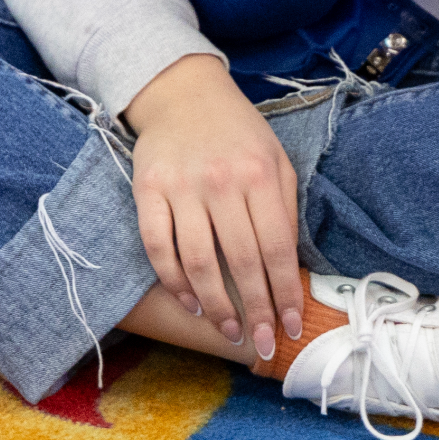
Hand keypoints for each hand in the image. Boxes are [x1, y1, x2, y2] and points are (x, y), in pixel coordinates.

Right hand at [122, 54, 303, 360]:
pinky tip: (190, 303)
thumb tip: (291, 268)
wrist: (183, 94)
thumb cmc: (238, 134)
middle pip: (241, 261)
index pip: (277, 248)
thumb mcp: (276, 160)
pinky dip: (173, 282)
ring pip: (197, 261)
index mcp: (260, 174)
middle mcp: (221, 181)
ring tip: (230, 331)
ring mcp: (181, 186)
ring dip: (215, 305)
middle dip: (255, 310)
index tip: (289, 327)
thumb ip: (284, 209)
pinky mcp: (147, 190)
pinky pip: (158, 247)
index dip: (284, 293)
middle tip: (261, 345)